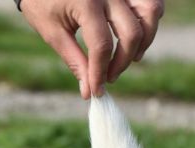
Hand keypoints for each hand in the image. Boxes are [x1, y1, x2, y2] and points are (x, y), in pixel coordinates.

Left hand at [20, 0, 163, 98]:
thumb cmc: (43, 4)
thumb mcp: (53, 33)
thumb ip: (74, 61)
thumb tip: (88, 90)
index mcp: (87, 3)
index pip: (101, 46)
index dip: (100, 73)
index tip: (96, 91)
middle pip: (131, 33)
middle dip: (122, 62)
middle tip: (109, 77)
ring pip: (151, 12)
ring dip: (145, 40)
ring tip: (130, 58)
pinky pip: (151, 2)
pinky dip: (149, 21)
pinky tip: (135, 37)